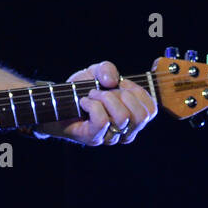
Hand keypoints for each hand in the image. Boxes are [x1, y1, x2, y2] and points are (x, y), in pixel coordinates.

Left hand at [33, 61, 156, 145]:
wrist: (57, 102)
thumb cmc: (81, 89)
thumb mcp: (97, 72)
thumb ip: (108, 69)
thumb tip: (113, 82)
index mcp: (132, 117)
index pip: (151, 110)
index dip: (138, 92)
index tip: (121, 84)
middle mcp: (125, 131)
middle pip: (141, 116)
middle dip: (123, 95)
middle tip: (105, 90)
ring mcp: (110, 137)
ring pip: (123, 118)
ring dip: (105, 98)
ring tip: (92, 94)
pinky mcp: (94, 138)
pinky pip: (102, 122)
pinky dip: (93, 105)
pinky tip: (84, 101)